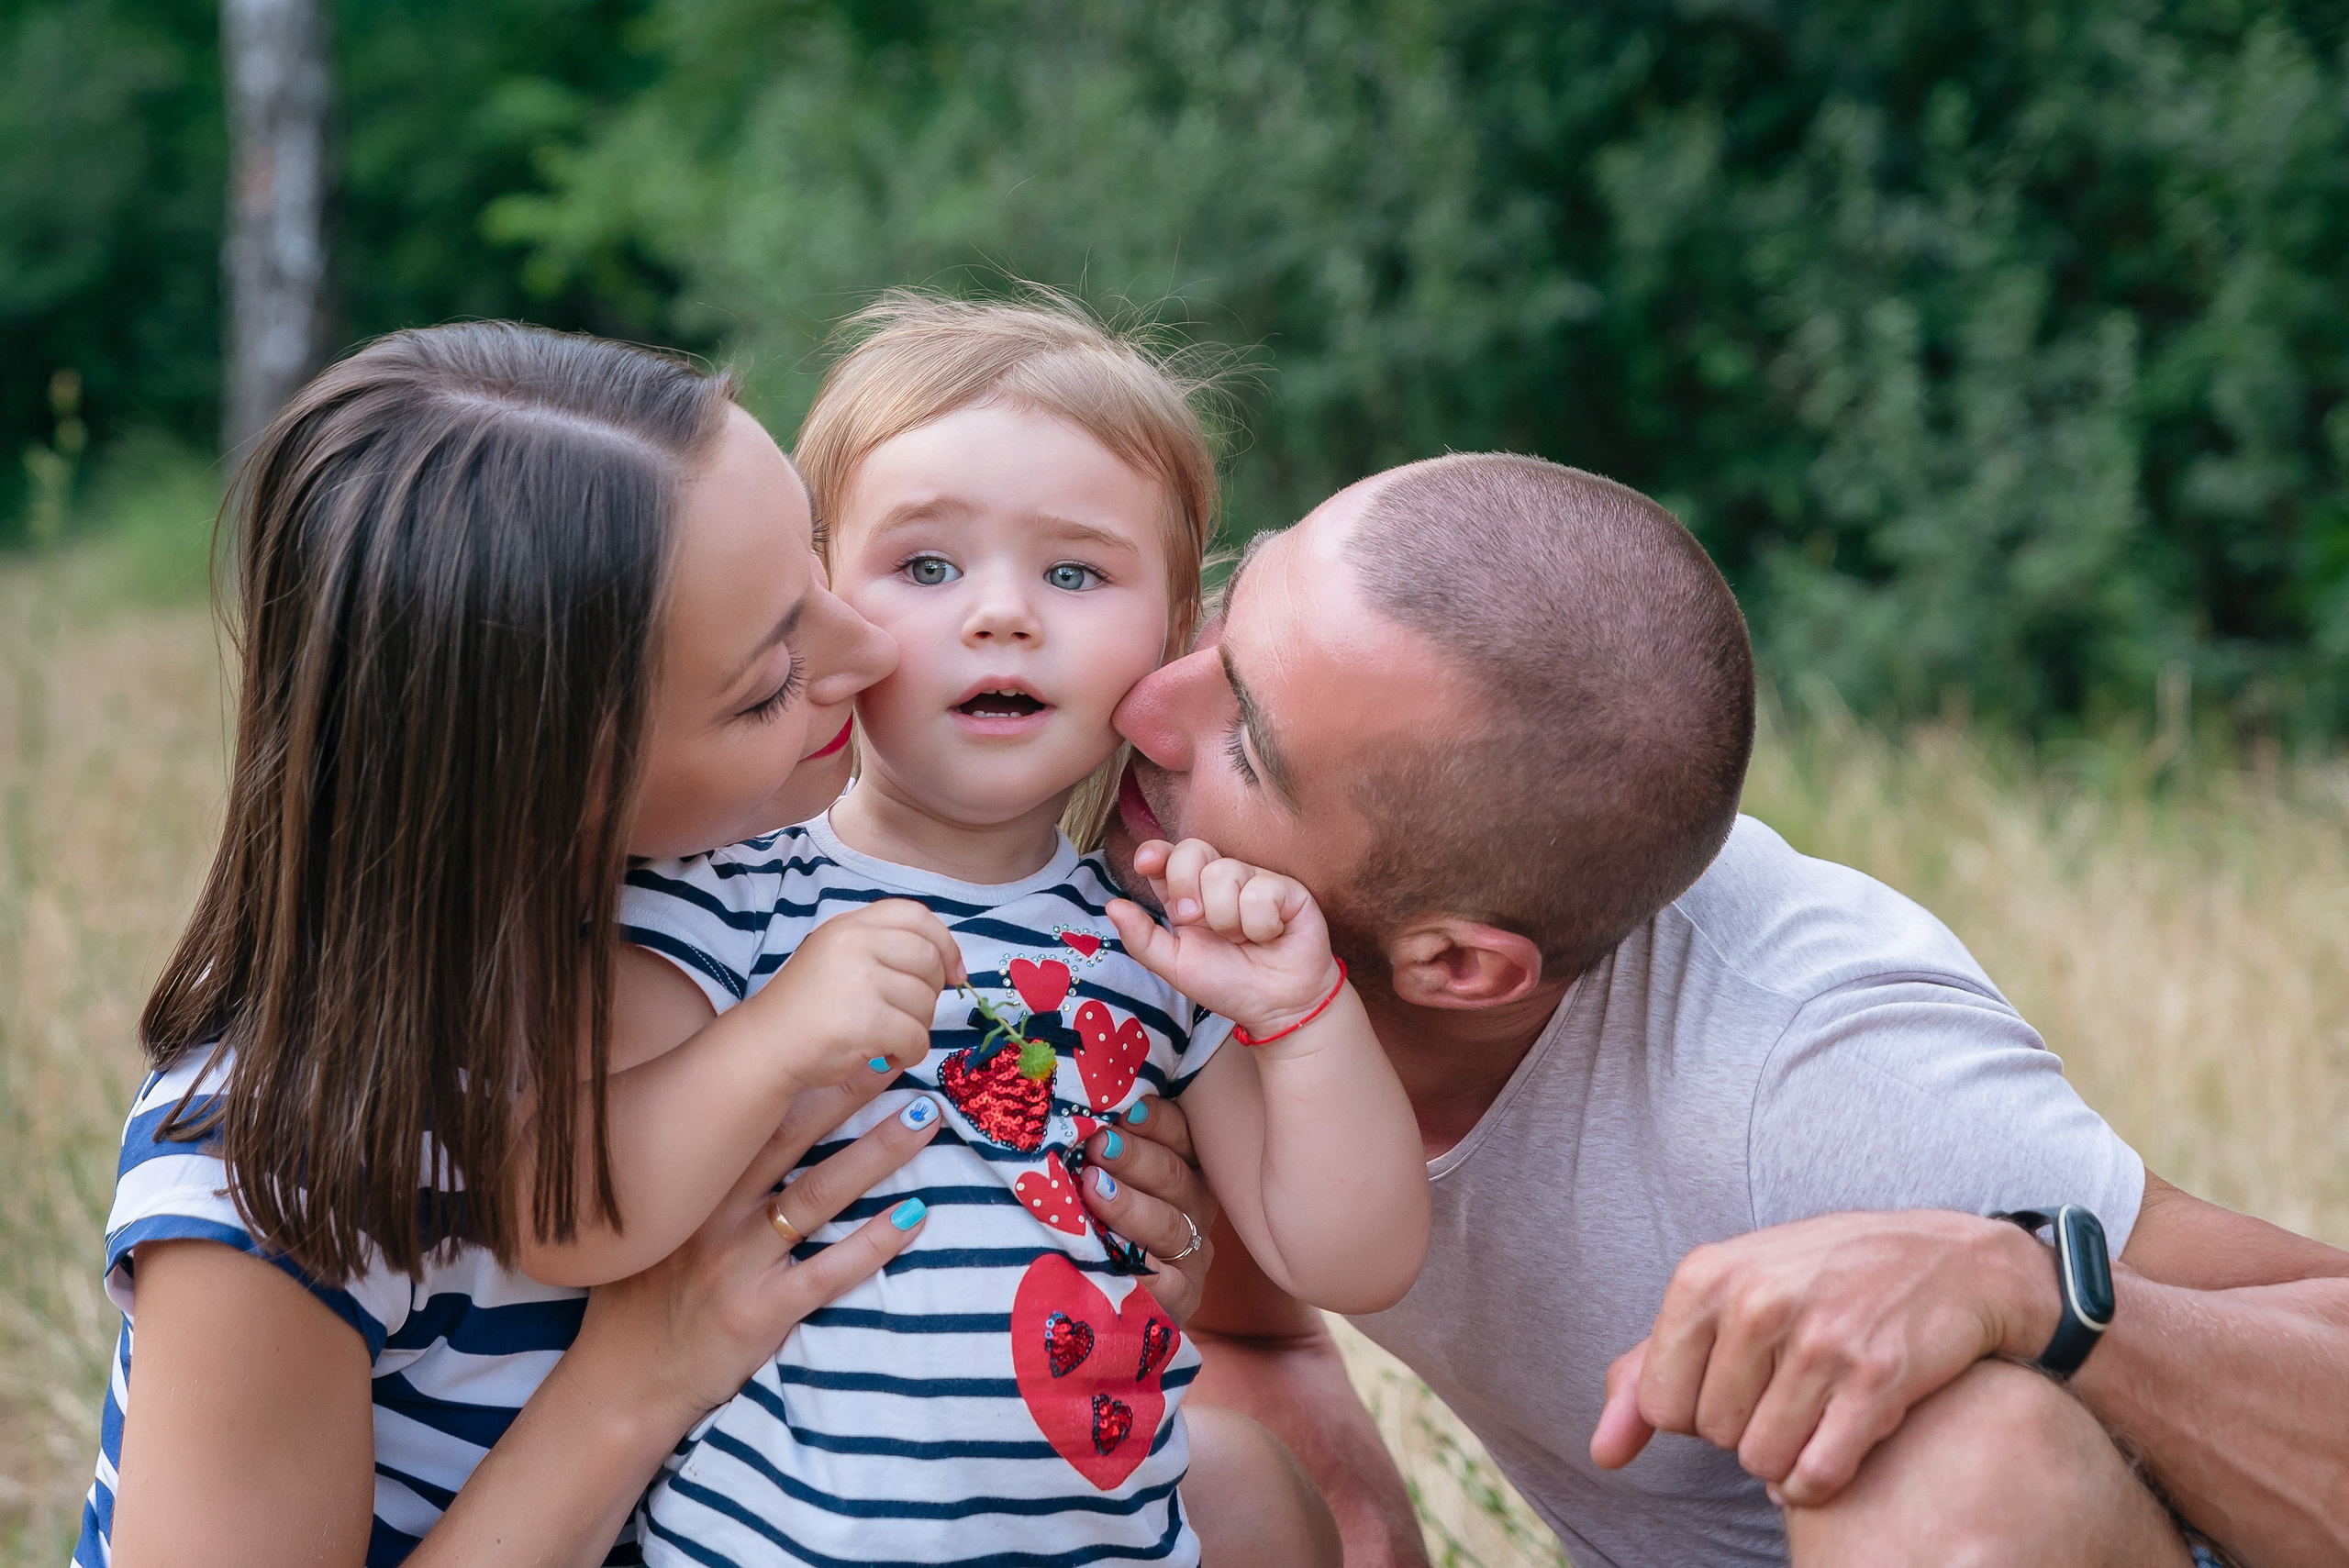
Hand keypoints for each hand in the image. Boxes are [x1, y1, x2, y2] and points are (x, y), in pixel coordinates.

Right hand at [573, 1070, 945, 1429]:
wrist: (621, 1384)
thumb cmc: (642, 1298)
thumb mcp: (658, 1225)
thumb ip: (698, 1178)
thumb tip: (736, 1121)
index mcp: (695, 1187)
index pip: (754, 1116)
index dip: (802, 1075)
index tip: (845, 1037)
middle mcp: (715, 1214)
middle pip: (793, 1138)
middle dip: (848, 1094)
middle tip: (898, 1057)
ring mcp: (738, 1262)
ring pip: (818, 1193)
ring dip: (876, 1153)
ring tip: (922, 1120)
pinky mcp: (761, 1312)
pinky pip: (827, 1270)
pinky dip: (874, 1241)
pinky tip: (915, 1216)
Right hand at [752, 898, 964, 1086]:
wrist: (766, 1044)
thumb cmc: (809, 1006)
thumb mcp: (839, 956)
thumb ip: (882, 946)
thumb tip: (948, 962)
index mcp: (850, 925)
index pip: (916, 915)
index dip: (945, 943)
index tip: (954, 973)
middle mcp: (854, 943)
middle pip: (928, 960)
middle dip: (931, 993)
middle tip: (909, 1015)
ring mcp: (860, 980)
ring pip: (925, 1003)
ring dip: (917, 1028)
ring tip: (889, 1038)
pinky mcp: (865, 1020)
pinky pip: (915, 1037)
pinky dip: (909, 1053)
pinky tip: (886, 1056)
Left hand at [1076, 1091, 1220, 1323]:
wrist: (1099, 1303)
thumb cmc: (1091, 1222)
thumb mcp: (1100, 1178)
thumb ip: (1102, 1150)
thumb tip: (1079, 1115)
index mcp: (1182, 1169)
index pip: (1181, 1136)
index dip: (1156, 1121)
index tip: (1124, 1111)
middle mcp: (1194, 1209)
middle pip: (1175, 1176)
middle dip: (1135, 1157)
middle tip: (1099, 1145)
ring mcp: (1192, 1255)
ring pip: (1170, 1225)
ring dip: (1132, 1205)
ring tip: (1094, 1189)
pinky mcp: (1183, 1299)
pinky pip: (1169, 1285)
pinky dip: (1144, 1270)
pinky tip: (1113, 1255)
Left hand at [1107, 838, 1343, 1042]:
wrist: (1276, 1007)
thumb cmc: (1227, 984)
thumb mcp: (1176, 967)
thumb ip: (1142, 939)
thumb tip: (1112, 906)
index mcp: (1188, 893)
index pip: (1167, 856)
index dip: (1156, 852)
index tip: (1146, 863)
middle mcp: (1219, 880)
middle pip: (1191, 851)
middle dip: (1187, 889)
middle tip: (1199, 923)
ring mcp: (1254, 880)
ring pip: (1225, 873)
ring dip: (1229, 921)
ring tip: (1243, 939)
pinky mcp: (1287, 889)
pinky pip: (1262, 891)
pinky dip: (1261, 925)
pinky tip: (1270, 936)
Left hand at [1589, 1209, 2057, 1506]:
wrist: (1949, 1260)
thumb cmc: (1821, 1279)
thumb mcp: (1724, 1295)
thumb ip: (1649, 1371)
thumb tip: (1602, 1454)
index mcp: (1706, 1275)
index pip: (1661, 1405)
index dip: (1697, 1412)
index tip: (1736, 1381)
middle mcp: (1757, 1301)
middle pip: (1715, 1436)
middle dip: (1748, 1428)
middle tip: (1788, 1388)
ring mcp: (1819, 1338)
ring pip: (1763, 1461)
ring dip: (1789, 1455)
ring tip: (1815, 1410)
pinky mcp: (1877, 1376)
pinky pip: (1818, 1474)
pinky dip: (1825, 1476)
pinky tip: (1843, 1437)